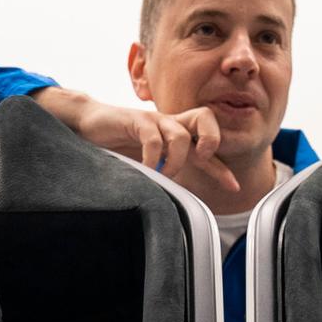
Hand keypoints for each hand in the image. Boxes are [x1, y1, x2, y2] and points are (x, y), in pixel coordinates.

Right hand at [35, 87, 239, 191]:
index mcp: (175, 134)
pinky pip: (153, 136)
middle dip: (211, 139)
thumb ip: (163, 175)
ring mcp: (153, 120)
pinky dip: (154, 156)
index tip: (234, 187)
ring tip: (164, 174)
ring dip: (176, 160)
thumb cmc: (117, 145)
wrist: (88, 126)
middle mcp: (169, 124)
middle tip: (203, 159)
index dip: (221, 167)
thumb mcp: (146, 164)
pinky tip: (147, 168)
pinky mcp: (135, 120)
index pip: (206, 147)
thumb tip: (179, 204)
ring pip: (181, 134)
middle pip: (205, 117)